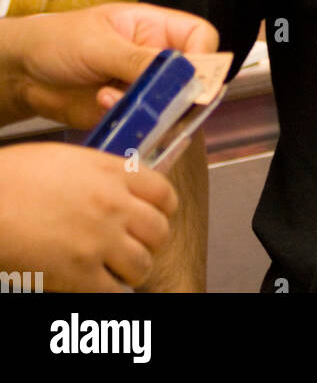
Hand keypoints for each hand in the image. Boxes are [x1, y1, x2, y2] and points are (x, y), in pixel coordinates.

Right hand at [0, 141, 177, 292]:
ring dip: (132, 269)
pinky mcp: (79, 275)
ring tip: (116, 268)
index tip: (156, 216)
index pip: (164, 193)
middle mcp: (114, 205)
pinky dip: (111, 292)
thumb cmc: (16, 177)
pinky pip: (115, 293)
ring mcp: (99, 241)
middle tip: (134, 245)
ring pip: (142, 265)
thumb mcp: (69, 159)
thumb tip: (121, 186)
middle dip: (150, 241)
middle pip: (159, 231)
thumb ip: (103, 173)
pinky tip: (99, 285)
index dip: (163, 209)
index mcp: (112, 172)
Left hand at [5, 3, 218, 127]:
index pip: (200, 37)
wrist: (22, 73)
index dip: (204, 57)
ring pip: (170, 108)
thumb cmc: (58, 41)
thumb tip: (178, 73)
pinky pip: (144, 127)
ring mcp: (142, 88)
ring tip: (111, 97)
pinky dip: (131, 124)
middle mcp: (154, 58)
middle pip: (192, 78)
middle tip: (159, 99)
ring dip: (149, 110)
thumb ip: (137, 59)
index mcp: (155, 28)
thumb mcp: (99, 43)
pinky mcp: (126, 114)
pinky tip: (101, 105)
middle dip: (178, 92)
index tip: (193, 76)